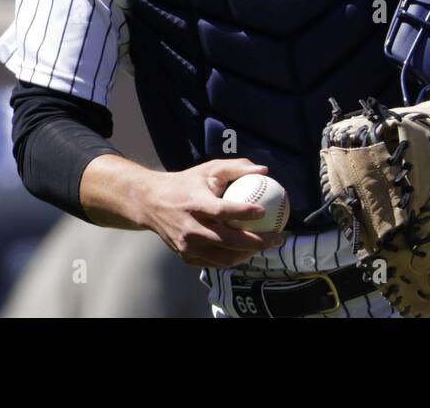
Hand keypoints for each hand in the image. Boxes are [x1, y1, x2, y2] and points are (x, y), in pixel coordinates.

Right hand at [139, 159, 286, 267]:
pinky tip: (247, 250)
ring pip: (224, 257)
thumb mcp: (208, 169)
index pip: (221, 210)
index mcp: (194, 203)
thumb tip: (264, 171)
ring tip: (266, 245)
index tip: (264, 211)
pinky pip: (215, 262)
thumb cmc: (186, 183)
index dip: (244, 212)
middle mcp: (189, 226)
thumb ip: (236, 168)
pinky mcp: (185, 256)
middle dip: (257, 242)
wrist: (151, 203)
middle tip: (277, 237)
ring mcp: (186, 245)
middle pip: (227, 240)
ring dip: (248, 254)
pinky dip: (233, 258)